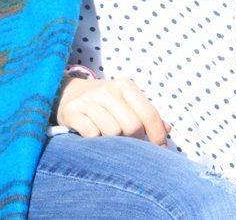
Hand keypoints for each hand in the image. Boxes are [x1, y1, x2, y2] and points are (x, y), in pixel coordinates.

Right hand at [55, 77, 169, 145]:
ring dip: (113, 141)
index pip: (149, 113)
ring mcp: (88, 100)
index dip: (157, 135)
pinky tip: (94, 135)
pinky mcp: (72, 112)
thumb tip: (167, 129)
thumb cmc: (106, 102)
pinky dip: (96, 140)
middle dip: (134, 140)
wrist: (68, 93)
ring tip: (109, 137)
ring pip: (112, 132)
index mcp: (125, 86)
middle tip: (129, 143)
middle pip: (132, 126)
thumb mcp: (127, 102)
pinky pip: (92, 135)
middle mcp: (107, 90)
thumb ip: (147, 114)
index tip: (160, 148)